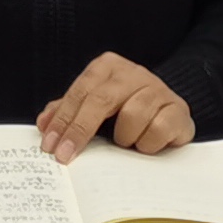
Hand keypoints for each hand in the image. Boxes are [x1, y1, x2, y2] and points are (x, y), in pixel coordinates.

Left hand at [38, 51, 191, 160]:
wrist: (169, 108)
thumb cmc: (125, 107)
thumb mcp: (94, 104)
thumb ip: (68, 111)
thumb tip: (44, 123)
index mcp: (108, 67)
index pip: (80, 91)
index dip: (63, 120)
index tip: (50, 146)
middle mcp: (133, 73)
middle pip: (101, 100)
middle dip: (80, 130)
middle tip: (65, 156)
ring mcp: (158, 89)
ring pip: (133, 115)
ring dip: (124, 137)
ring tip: (124, 143)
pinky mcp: (178, 109)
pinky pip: (159, 129)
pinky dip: (147, 143)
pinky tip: (145, 144)